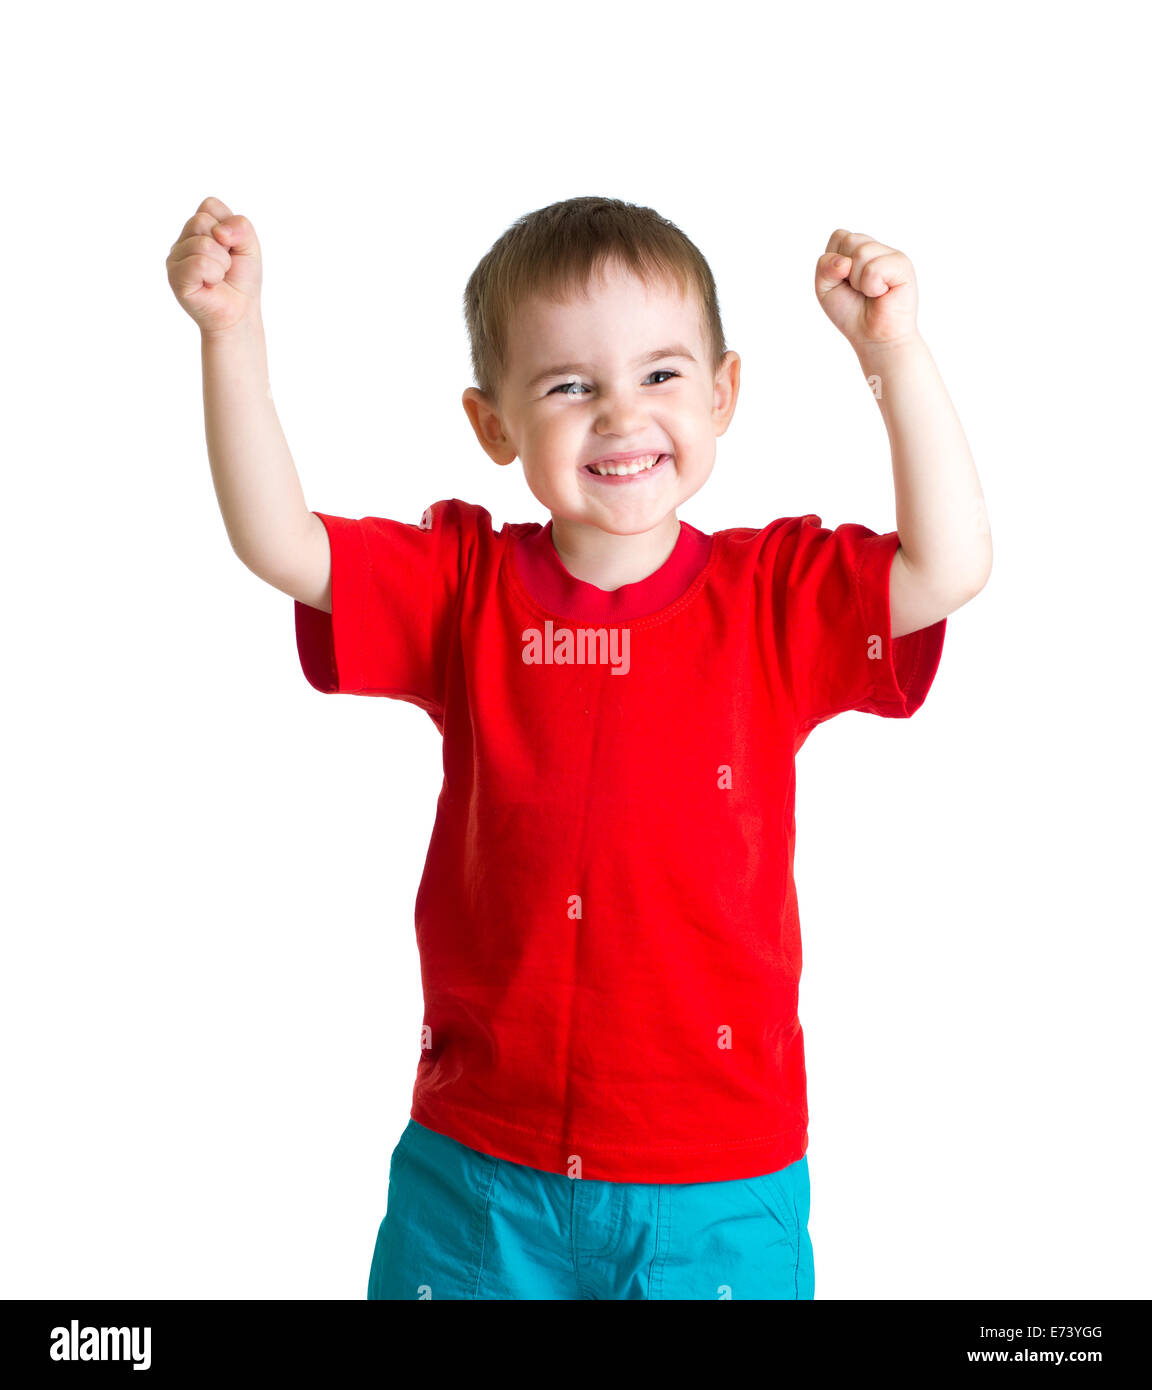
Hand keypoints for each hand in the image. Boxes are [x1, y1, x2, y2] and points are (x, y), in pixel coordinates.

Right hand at [165, 196, 261, 335]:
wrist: (239, 312)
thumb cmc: (241, 279)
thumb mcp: (250, 246)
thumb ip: (241, 227)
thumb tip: (219, 232)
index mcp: (198, 228)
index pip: (209, 205)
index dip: (228, 226)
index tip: (231, 247)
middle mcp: (183, 240)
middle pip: (201, 221)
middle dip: (224, 246)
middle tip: (225, 265)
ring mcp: (175, 258)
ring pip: (202, 243)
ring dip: (221, 263)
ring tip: (218, 277)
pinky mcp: (175, 277)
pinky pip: (199, 264)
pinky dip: (214, 275)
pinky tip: (210, 284)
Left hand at [814, 230, 918, 350]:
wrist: (872, 336)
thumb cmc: (851, 312)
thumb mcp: (825, 288)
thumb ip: (824, 267)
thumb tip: (845, 261)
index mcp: (858, 249)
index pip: (839, 236)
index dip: (834, 262)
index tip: (844, 281)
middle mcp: (876, 248)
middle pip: (849, 239)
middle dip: (845, 271)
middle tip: (859, 290)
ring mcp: (890, 254)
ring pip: (862, 252)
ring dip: (858, 281)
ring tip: (870, 293)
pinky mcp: (902, 265)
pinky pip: (874, 268)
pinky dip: (871, 286)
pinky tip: (882, 294)